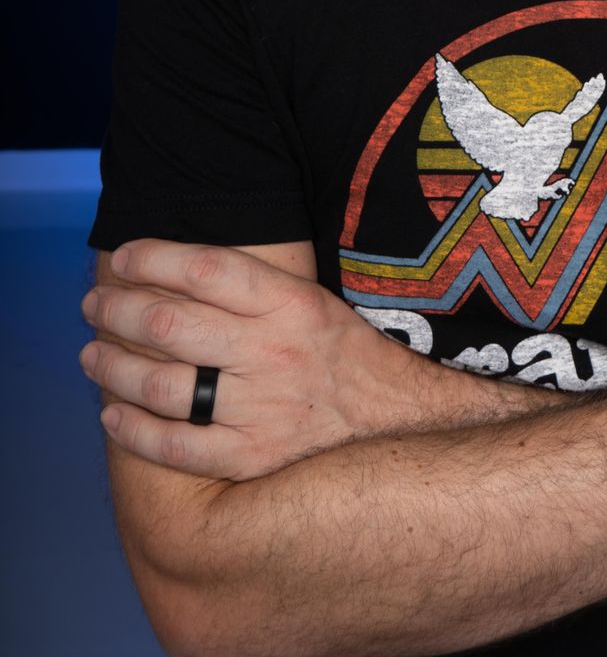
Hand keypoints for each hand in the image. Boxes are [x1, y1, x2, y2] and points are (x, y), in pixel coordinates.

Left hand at [79, 239, 526, 480]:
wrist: (403, 426)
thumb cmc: (349, 358)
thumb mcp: (315, 302)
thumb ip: (256, 287)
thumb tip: (181, 271)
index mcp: (292, 305)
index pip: (206, 268)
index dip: (153, 258)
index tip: (123, 257)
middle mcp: (273, 353)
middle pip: (169, 323)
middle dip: (117, 309)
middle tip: (94, 306)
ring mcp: (260, 409)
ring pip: (160, 384)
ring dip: (111, 366)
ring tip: (92, 355)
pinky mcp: (251, 460)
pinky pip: (174, 446)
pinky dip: (133, 429)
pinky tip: (113, 414)